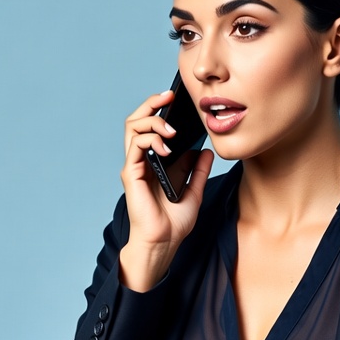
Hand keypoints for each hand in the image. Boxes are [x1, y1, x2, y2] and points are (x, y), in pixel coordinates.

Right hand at [118, 89, 213, 290]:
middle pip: (137, 120)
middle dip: (151, 104)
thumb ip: (199, 171)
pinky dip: (150, 139)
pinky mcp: (131, 174)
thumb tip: (207, 151)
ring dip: (152, 119)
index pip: (150, 126)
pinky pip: (136, 146)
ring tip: (171, 128)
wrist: (164, 243)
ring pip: (132, 127)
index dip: (160, 109)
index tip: (176, 99)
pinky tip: (166, 146)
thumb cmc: (174, 223)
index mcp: (153, 162)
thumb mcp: (195, 191)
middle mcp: (141, 160)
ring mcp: (134, 166)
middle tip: (169, 96)